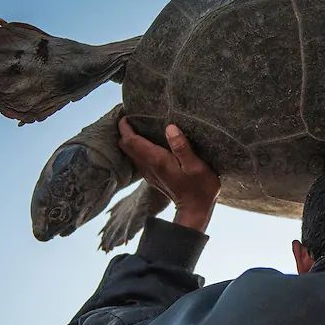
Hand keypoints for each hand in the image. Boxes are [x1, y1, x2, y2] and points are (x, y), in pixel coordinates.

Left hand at [117, 117, 219, 232]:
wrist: (196, 210)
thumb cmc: (200, 187)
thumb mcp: (196, 165)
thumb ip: (181, 147)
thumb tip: (170, 128)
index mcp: (156, 160)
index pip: (131, 141)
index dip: (125, 126)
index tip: (126, 114)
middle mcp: (148, 166)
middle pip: (126, 146)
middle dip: (125, 131)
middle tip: (133, 118)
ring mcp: (149, 173)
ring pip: (130, 153)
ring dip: (130, 140)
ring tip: (140, 126)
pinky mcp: (153, 176)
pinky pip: (138, 159)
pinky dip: (138, 148)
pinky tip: (149, 142)